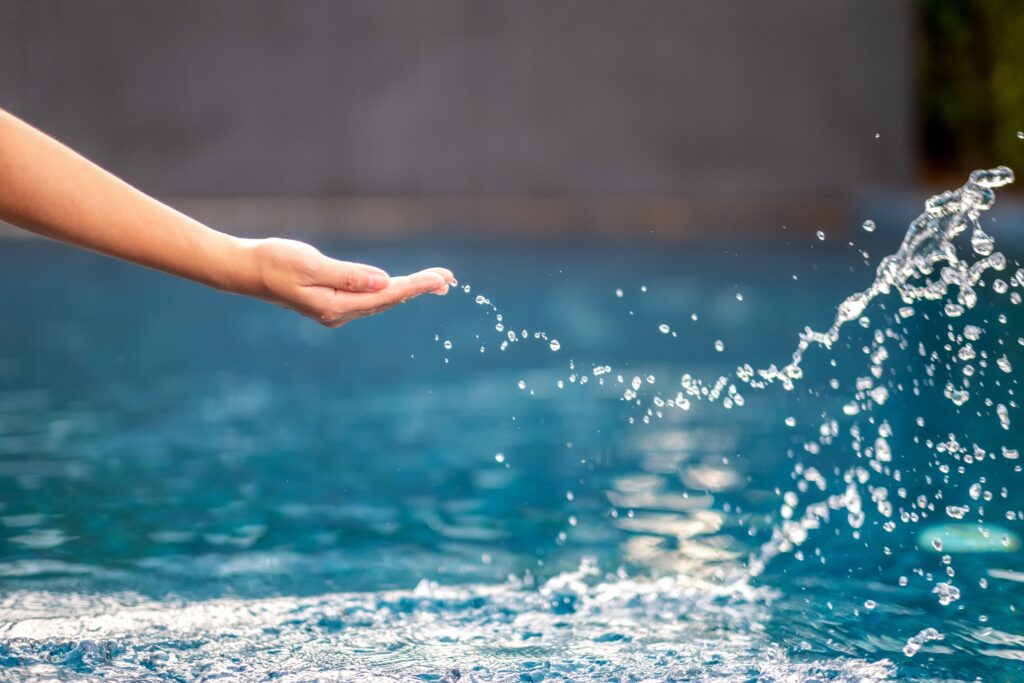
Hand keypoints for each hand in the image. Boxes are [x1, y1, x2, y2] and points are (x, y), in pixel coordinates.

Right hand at [242, 238, 453, 326]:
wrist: (244, 269)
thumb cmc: (274, 262)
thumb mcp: (312, 264)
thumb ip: (349, 275)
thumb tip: (384, 281)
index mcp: (336, 306)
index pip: (387, 295)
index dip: (416, 286)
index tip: (442, 278)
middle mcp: (339, 313)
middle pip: (388, 300)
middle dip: (419, 288)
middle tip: (450, 279)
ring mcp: (335, 310)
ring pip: (380, 300)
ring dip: (407, 290)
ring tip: (436, 282)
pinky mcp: (330, 302)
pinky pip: (368, 298)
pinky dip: (389, 290)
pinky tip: (402, 287)